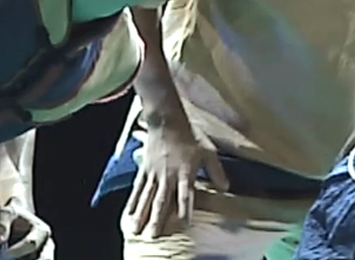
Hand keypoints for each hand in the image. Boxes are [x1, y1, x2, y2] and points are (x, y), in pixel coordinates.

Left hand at [0, 196, 52, 258]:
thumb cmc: (11, 218)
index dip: (18, 250)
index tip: (4, 254)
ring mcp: (43, 258)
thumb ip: (2, 224)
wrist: (16, 225)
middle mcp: (46, 247)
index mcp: (42, 231)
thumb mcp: (7, 213)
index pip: (31, 244)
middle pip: (45, 259)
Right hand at [124, 121, 228, 237]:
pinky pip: (138, 187)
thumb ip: (216, 171)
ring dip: (141, 213)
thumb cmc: (190, 135)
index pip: (185, 195)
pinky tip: (129, 211)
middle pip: (162, 200)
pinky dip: (133, 200)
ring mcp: (154, 173)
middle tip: (153, 234)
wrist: (167, 120)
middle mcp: (168, 176)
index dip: (185, 209)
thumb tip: (225, 188)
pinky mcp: (145, 169)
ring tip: (135, 228)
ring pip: (147, 196)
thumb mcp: (208, 151)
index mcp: (185, 172)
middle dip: (157, 218)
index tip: (183, 224)